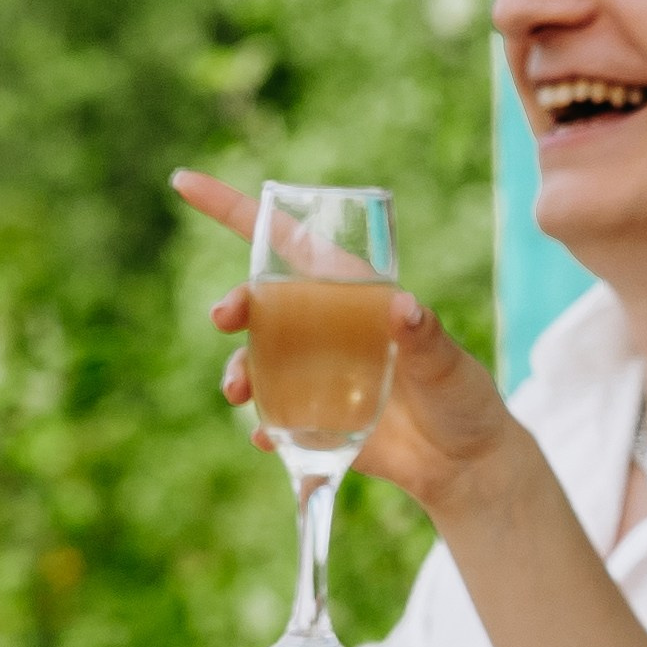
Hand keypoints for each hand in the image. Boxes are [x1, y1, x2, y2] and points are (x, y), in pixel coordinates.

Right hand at [171, 170, 527, 513]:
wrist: (462, 464)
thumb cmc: (461, 397)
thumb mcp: (447, 362)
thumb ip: (425, 336)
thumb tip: (404, 307)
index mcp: (351, 293)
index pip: (288, 240)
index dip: (236, 210)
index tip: (184, 182)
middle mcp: (324, 327)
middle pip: (262, 303)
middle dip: (235, 305)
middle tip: (224, 317)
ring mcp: (314, 373)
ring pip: (258, 360)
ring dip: (238, 370)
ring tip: (236, 391)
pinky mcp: (312, 419)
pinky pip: (274, 418)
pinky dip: (265, 426)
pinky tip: (267, 439)